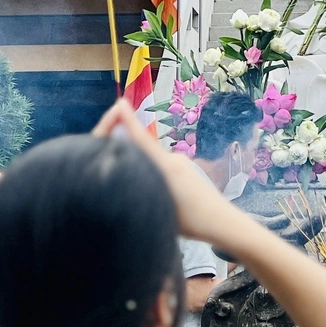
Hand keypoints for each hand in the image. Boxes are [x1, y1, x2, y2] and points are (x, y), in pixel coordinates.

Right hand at [93, 101, 242, 246]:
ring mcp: (178, 162)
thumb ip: (141, 189)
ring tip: (120, 173)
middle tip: (102, 149)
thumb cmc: (192, 221)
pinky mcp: (182, 169)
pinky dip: (147, 167)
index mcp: (165, 166)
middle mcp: (172, 159)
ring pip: (149, 157)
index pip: (141, 138)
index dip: (127, 121)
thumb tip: (120, 177)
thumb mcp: (160, 209)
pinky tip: (144, 185)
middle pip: (141, 144)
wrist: (222, 221)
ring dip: (135, 159)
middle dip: (122, 142)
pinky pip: (158, 163)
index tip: (119, 104)